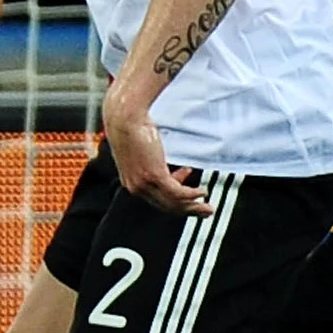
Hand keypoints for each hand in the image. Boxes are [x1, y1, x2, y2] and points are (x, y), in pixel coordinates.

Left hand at [102, 95, 203, 210]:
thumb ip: (155, 164)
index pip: (156, 200)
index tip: (189, 191)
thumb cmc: (131, 130)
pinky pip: (177, 192)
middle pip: (166, 207)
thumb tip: (173, 170)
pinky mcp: (154, 175)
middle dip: (188, 210)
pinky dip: (192, 195)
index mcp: (131, 183)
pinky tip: (202, 192)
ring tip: (207, 206)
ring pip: (173, 203)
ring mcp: (144, 183)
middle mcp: (136, 187)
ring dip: (193, 206)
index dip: (176, 200)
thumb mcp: (144, 153)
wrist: (124, 119)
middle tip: (205, 212)